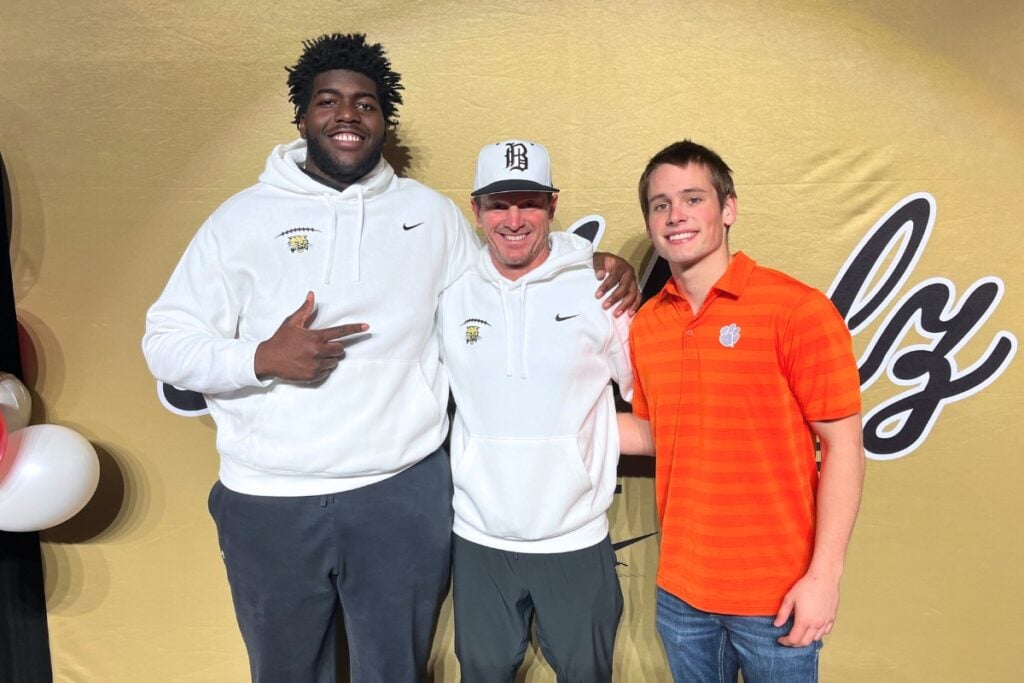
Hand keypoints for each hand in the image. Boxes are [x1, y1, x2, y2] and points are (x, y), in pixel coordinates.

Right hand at [254, 292, 368, 381]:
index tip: (366, 327)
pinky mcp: (313, 376)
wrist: (267, 360)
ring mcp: (316, 365)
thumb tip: (311, 295)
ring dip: (328, 358)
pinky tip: (310, 363)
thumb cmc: (280, 340)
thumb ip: (304, 309)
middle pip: (340, 349)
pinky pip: (326, 372)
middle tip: (323, 346)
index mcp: (315, 337)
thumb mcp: (291, 323)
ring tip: (313, 355)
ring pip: (334, 361)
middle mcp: (318, 351)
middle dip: (336, 347)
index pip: (340, 332)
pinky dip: (321, 368)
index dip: (355, 329)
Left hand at [593, 251, 640, 316]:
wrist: (608, 261)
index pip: (614, 277)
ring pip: (633, 294)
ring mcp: (634, 281)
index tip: (597, 295)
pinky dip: (635, 306)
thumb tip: (600, 276)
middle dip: (615, 298)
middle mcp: (630, 273)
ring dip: (625, 305)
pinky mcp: (635, 288)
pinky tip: (629, 314)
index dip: (606, 286)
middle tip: (605, 306)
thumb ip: (598, 266)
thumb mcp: (598, 260)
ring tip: (616, 314)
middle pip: (624, 287)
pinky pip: (638, 297)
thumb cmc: (603, 262)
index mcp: (621, 265)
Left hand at [773, 572, 840, 646]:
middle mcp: (816, 624)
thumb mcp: (789, 598)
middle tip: (788, 639)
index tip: (780, 639)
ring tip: (799, 634)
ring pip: (816, 638)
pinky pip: (825, 631)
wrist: (824, 578)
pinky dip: (818, 633)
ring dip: (806, 639)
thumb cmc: (806, 586)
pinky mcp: (832, 617)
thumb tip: (776, 625)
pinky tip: (813, 628)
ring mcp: (825, 622)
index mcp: (804, 621)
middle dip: (795, 644)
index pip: (794, 639)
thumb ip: (783, 613)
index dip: (786, 642)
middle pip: (805, 642)